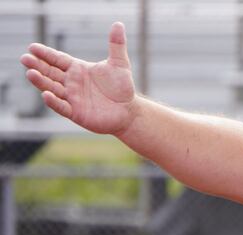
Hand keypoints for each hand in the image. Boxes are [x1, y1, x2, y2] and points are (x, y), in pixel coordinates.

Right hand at [20, 22, 135, 135]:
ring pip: (52, 88)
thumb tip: (118, 24)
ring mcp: (72, 98)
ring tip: (30, 73)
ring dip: (41, 82)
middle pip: (50, 72)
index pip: (58, 59)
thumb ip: (116, 45)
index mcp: (78, 69)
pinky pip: (62, 107)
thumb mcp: (119, 63)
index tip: (32, 47)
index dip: (46, 54)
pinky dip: (54, 101)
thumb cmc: (122, 87)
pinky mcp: (76, 113)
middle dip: (38, 65)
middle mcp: (71, 83)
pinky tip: (46, 95)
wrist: (129, 110)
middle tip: (25, 58)